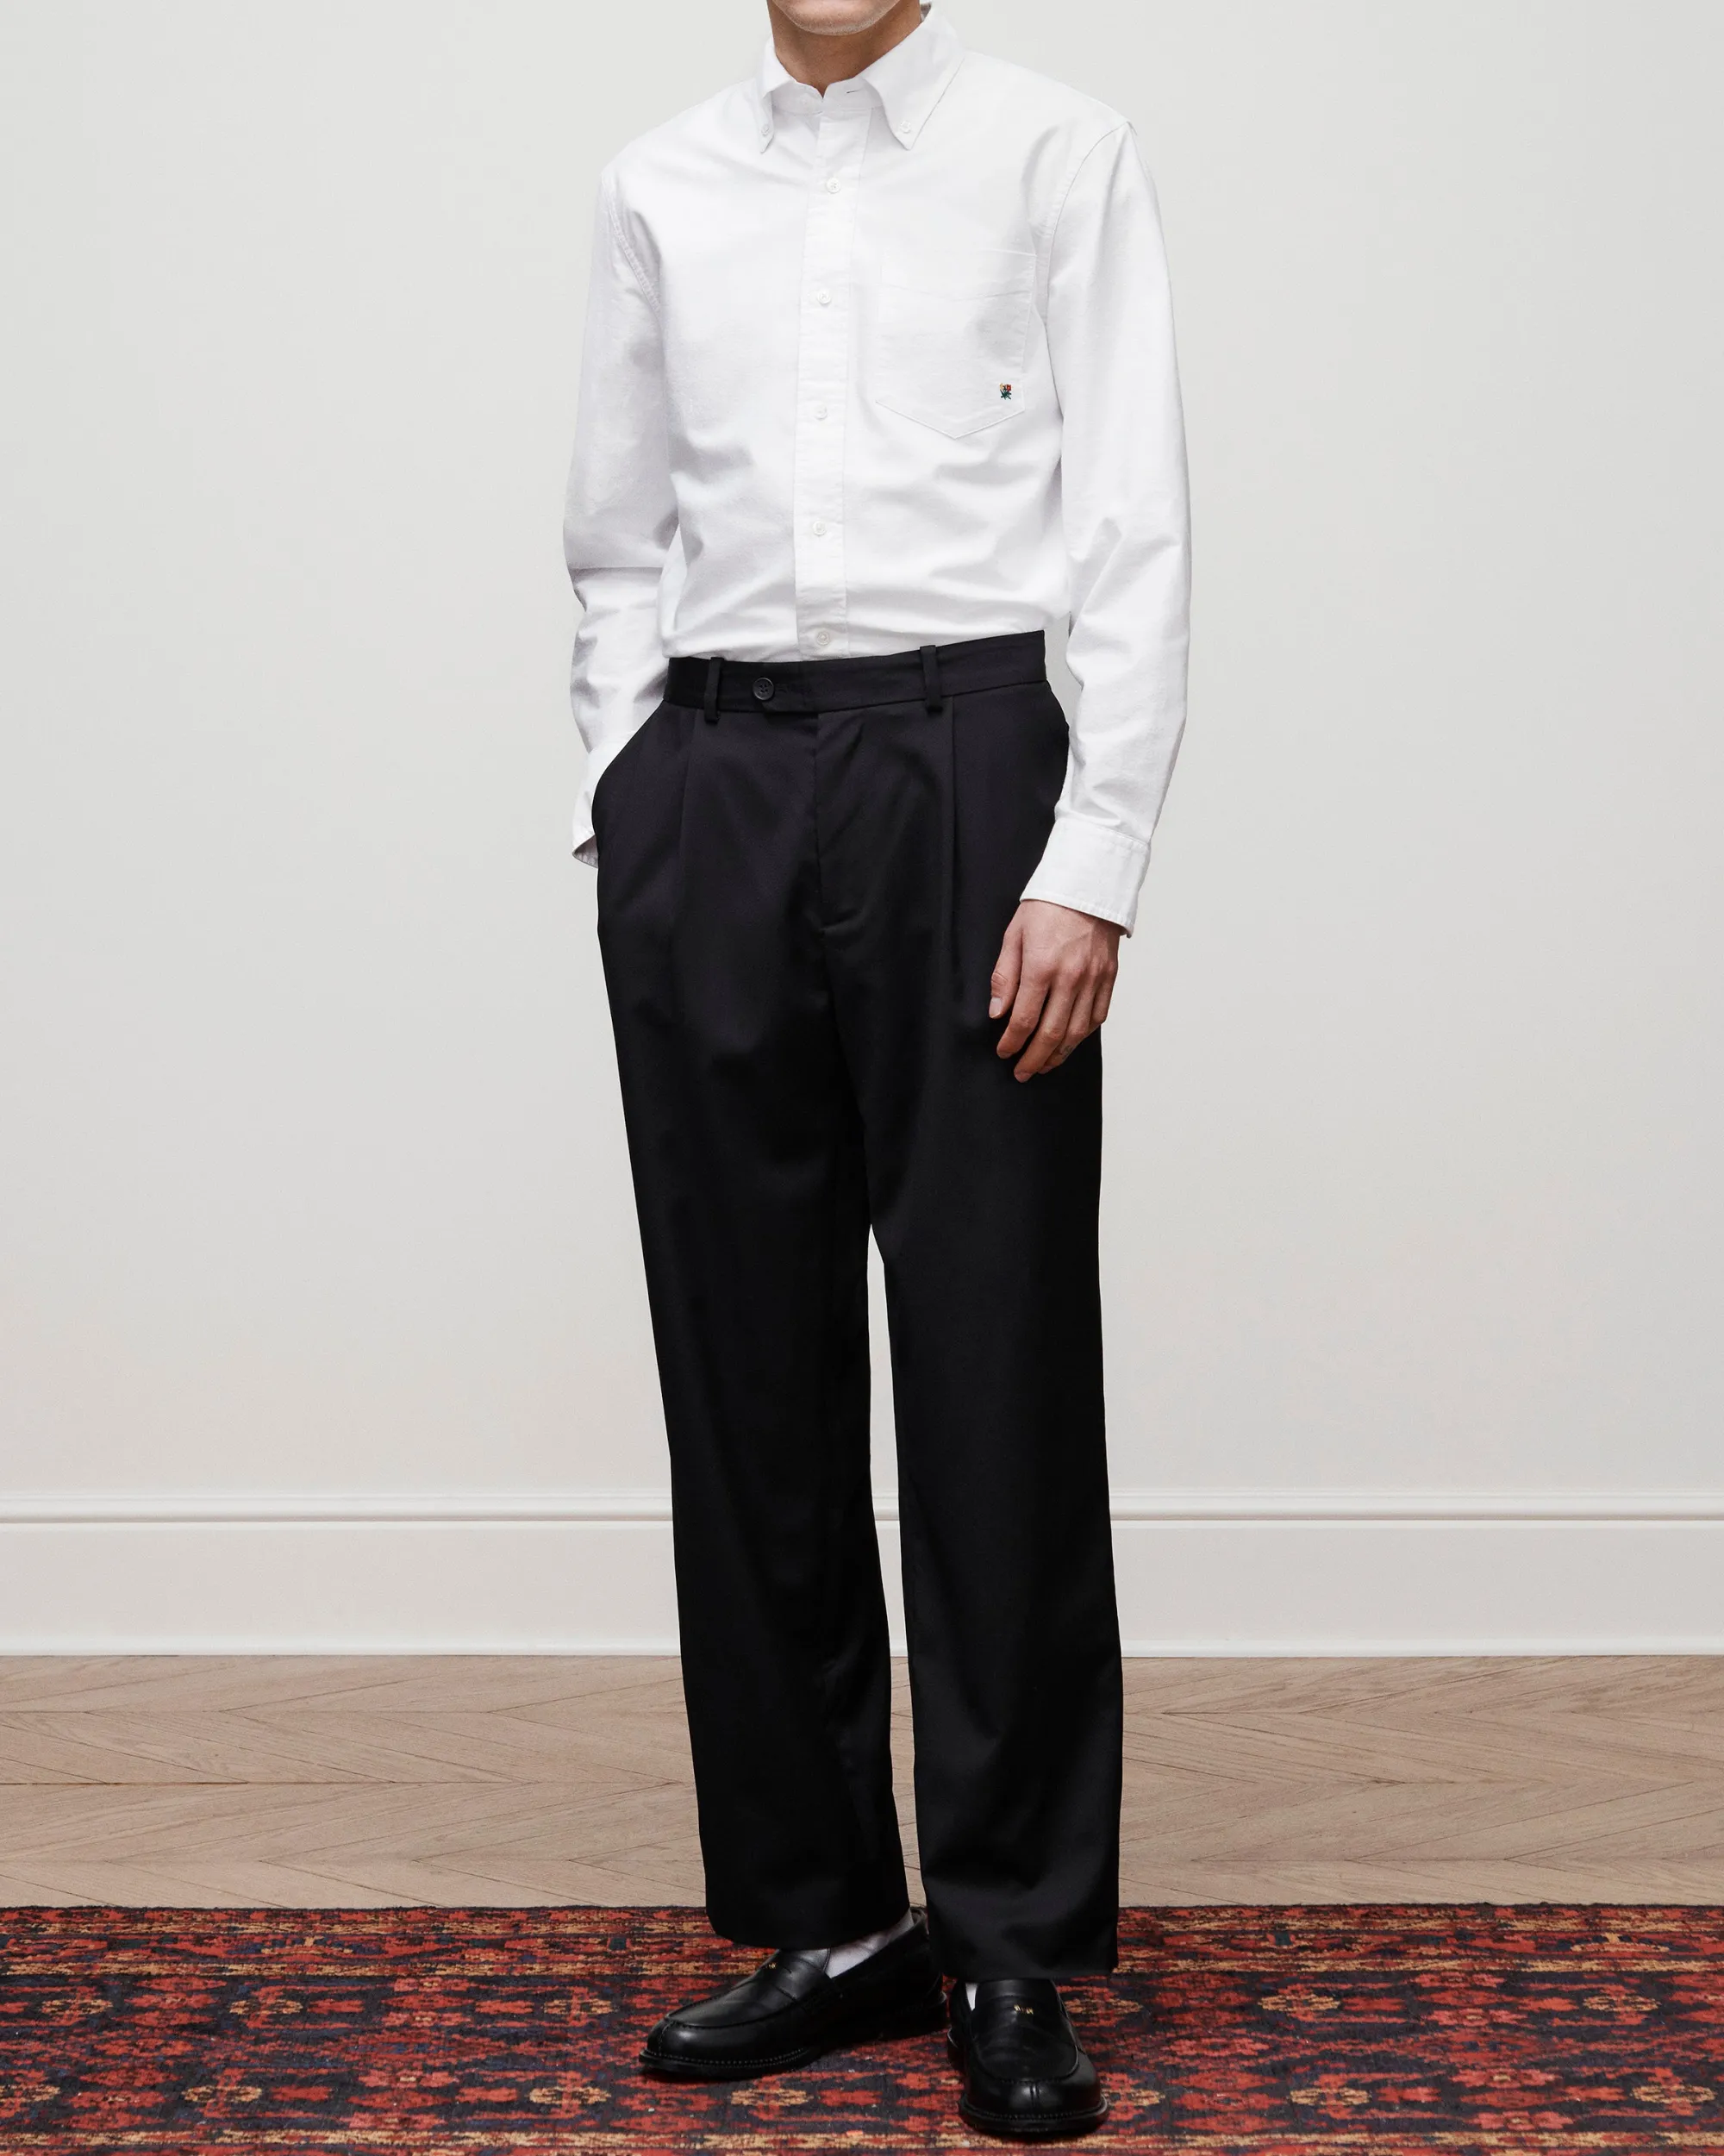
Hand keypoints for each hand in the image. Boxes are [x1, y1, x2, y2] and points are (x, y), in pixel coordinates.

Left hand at [989, 899, 1121, 1080]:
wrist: (1088, 884)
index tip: (1003, 1053)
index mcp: (1042, 967)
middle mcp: (1071, 978)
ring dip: (1059, 1054)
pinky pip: (1098, 1016)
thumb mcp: (1014, 935)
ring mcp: (1093, 979)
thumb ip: (1004, 976)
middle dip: (1034, 1058)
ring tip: (1045, 1065)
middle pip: (1051, 1033)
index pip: (1024, 1018)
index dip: (1012, 1042)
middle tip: (1022, 1072)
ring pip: (1077, 1031)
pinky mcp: (1109, 977)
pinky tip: (1070, 1042)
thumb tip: (997, 1012)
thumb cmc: (1046, 906)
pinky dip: (1083, 1035)